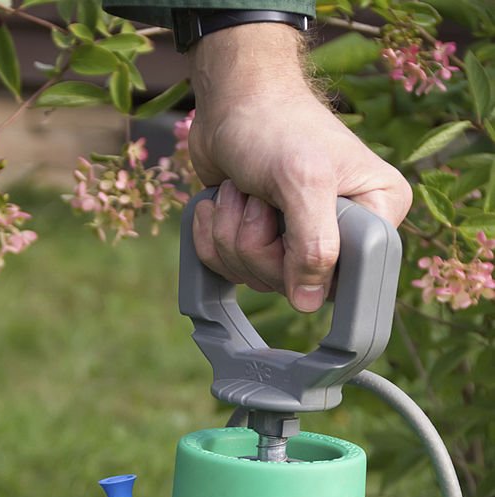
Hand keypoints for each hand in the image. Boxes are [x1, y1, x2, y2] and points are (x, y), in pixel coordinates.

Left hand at [187, 24, 412, 311]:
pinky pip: (229, 269)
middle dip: (258, 242)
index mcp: (377, 214)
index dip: (310, 264)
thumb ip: (314, 245)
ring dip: (231, 232)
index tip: (292, 226)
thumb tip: (309, 302)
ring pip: (255, 277)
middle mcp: (342, 234)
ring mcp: (298, 241)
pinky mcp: (262, 241)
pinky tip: (222, 201)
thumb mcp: (304, 180)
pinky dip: (214, 235)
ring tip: (242, 190)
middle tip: (260, 197)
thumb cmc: (276, 123)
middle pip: (293, 284)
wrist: (231, 99)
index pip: (351, 277)